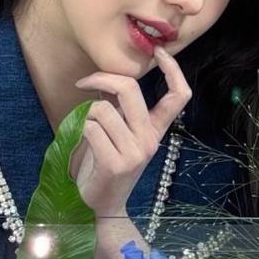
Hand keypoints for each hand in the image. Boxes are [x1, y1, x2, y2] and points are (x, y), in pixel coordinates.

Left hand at [68, 45, 191, 217]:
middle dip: (102, 78)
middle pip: (130, 89)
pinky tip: (82, 144)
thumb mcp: (118, 134)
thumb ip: (119, 108)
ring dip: (85, 114)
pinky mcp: (115, 163)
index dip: (173, 70)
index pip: (179, 96)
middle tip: (84, 83)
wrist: (99, 206)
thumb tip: (108, 79)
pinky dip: (79, 130)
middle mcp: (149, 140)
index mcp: (155, 131)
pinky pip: (90, 128)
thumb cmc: (104, 164)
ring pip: (102, 109)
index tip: (161, 53)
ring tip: (85, 130)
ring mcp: (134, 152)